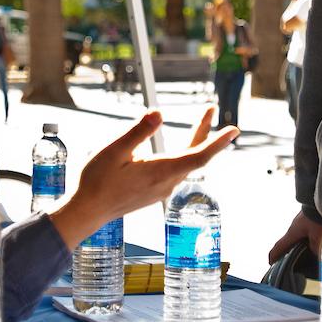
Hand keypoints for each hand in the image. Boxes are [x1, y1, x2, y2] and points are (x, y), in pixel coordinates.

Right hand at [50, 106, 236, 248]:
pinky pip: (176, 170)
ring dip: (195, 142)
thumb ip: (139, 132)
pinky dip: (183, 154)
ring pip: (185, 163)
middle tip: (211, 109)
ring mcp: (161, 190)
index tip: (233, 130)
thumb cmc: (98, 182)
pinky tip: (179, 147)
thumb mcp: (115, 150)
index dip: (218, 142)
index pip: (198, 155)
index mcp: (161, 171)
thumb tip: (159, 113)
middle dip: (205, 131)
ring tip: (201, 122)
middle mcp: (166, 183)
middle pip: (194, 155)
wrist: (88, 211)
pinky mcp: (154, 192)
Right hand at [267, 210, 321, 263]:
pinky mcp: (304, 220)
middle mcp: (292, 228)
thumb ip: (315, 248)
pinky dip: (299, 240)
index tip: (271, 263)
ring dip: (291, 246)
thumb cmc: (317, 218)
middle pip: (284, 242)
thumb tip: (314, 255)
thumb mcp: (317, 236)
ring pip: (292, 237)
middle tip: (284, 262)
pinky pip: (298, 232)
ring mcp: (298, 223)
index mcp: (292, 233)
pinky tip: (308, 243)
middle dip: (282, 252)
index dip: (274, 255)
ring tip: (298, 255)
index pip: (279, 246)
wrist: (321, 200)